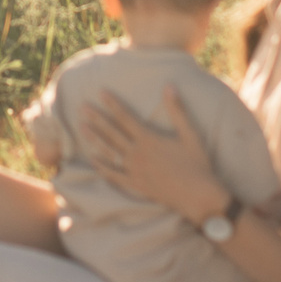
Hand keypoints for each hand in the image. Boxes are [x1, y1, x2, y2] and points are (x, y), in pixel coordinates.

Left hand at [82, 87, 232, 222]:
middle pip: (112, 132)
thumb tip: (169, 85)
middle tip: (82, 107)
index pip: (125, 117)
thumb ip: (177, 110)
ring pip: (109, 152)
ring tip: (82, 127)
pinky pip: (114, 175)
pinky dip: (102, 167)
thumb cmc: (197, 163)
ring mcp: (134, 170)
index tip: (100, 92)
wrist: (198, 196)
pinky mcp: (136, 185)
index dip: (112, 104)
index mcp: (149, 139)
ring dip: (95, 138)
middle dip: (97, 118)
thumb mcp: (189, 134)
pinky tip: (93, 160)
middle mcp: (137, 154)